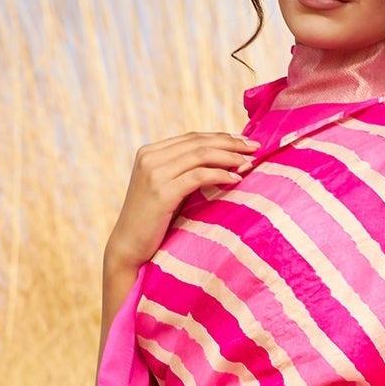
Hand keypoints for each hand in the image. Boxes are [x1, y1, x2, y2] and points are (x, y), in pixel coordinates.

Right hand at [104, 130, 257, 276]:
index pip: (192, 138)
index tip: (244, 141)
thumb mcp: (167, 190)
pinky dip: (220, 175)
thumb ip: (184, 173)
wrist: (129, 247)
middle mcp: (150, 157)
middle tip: (255, 146)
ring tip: (250, 162)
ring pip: (200, 155)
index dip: (220, 137)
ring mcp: (154, 173)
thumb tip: (221, 163)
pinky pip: (198, 176)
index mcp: (150, 152)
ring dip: (229, 156)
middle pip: (198, 142)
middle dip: (230, 143)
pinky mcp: (161, 191)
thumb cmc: (153, 223)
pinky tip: (237, 178)